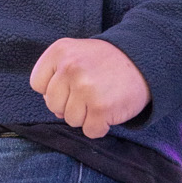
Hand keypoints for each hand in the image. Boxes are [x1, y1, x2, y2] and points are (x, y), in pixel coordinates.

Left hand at [30, 38, 150, 138]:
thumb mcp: (76, 53)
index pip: (37, 84)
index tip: (71, 84)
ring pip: (71, 120)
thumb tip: (53, 108)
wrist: (144, 60)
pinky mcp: (101, 108)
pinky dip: (101, 126)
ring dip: (87, 116)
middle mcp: (70, 67)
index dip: (54, 89)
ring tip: (101, 98)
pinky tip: (109, 110)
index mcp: (60, 51)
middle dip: (70, 105)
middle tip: (90, 92)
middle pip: (53, 105)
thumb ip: (57, 74)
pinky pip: (90, 131)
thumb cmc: (106, 62)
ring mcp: (85, 88)